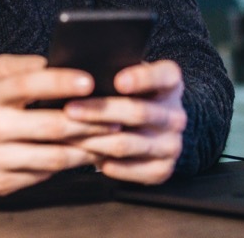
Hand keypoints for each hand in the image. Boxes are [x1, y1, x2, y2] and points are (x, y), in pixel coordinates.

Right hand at [0, 54, 118, 196]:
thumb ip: (24, 67)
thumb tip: (63, 62)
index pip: (28, 84)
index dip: (61, 82)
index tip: (90, 80)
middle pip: (50, 125)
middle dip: (89, 121)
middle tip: (117, 116)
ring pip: (53, 156)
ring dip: (87, 148)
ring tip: (109, 138)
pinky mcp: (0, 183)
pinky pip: (44, 174)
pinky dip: (70, 166)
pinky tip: (86, 156)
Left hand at [62, 59, 186, 184]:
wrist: (149, 128)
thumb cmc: (127, 94)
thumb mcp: (126, 75)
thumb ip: (111, 73)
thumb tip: (78, 76)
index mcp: (171, 83)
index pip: (163, 76)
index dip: (142, 78)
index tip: (117, 81)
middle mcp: (176, 114)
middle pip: (138, 112)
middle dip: (100, 111)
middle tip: (69, 110)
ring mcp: (172, 144)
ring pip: (128, 143)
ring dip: (94, 140)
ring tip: (67, 135)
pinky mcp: (163, 169)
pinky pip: (132, 169)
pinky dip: (107, 164)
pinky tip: (86, 156)